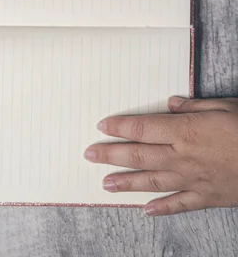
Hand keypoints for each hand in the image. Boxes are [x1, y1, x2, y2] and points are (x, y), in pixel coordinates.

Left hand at [84, 97, 237, 215]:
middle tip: (89, 154)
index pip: (142, 128)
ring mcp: (193, 180)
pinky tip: (146, 210)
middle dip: (111, 154)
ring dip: (126, 183)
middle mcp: (183, 157)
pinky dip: (161, 208)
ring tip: (105, 184)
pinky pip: (179, 204)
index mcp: (185, 131)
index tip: (101, 126)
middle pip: (139, 155)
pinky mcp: (207, 197)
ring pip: (152, 181)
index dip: (119, 127)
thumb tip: (170, 104)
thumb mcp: (224, 107)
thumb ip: (194, 107)